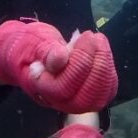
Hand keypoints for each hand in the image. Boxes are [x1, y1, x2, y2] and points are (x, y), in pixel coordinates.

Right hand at [0, 20, 117, 112]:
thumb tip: (62, 58)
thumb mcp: (33, 42)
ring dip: (105, 67)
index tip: (86, 36)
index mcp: (39, 88)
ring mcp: (72, 101)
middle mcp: (56, 101)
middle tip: (95, 38)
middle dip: (97, 65)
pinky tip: (103, 51)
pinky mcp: (86, 96)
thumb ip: (46, 51)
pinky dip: (109, 72)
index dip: (80, 61)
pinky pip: (104, 93)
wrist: (29, 52)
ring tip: (100, 41)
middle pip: (84, 97)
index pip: (64, 86)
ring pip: (97, 97)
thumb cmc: (28, 45)